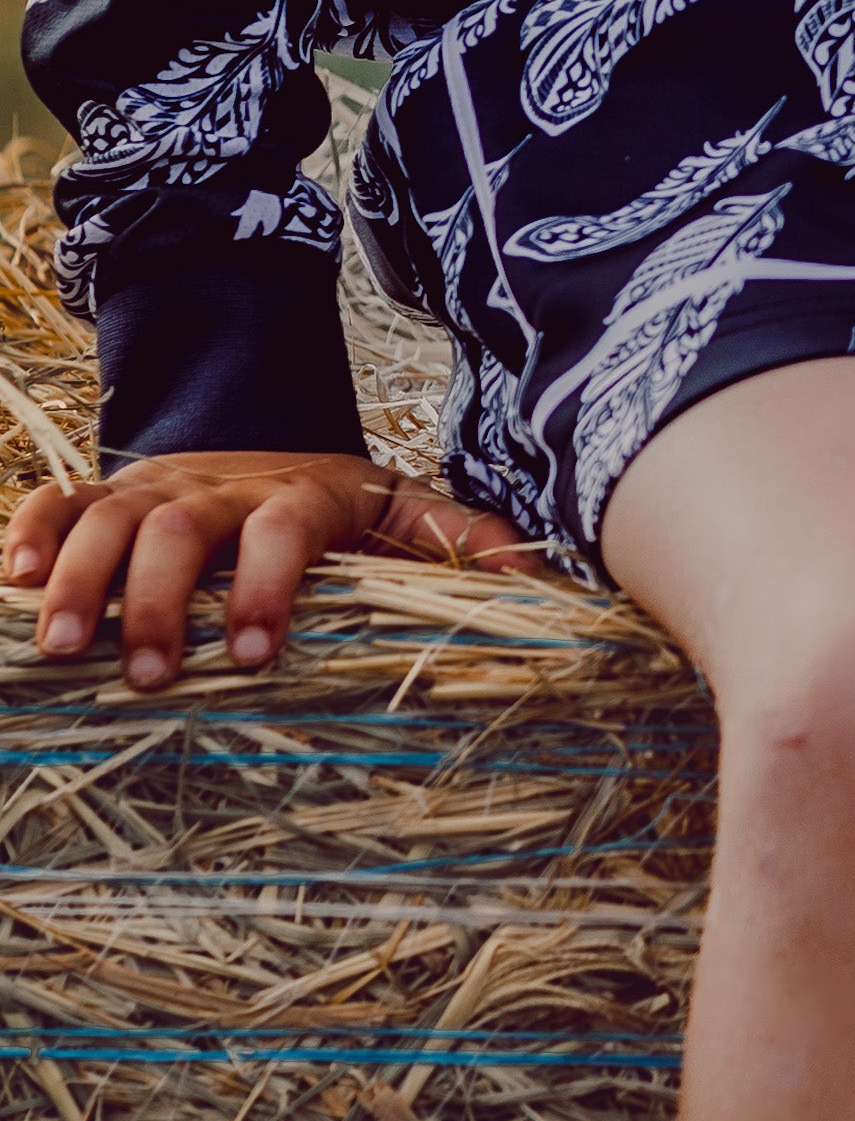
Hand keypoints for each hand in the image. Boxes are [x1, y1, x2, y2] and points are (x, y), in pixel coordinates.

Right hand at [4, 449, 533, 691]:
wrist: (264, 445)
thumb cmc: (336, 507)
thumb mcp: (405, 512)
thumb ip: (461, 540)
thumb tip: (536, 578)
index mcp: (299, 495)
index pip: (283, 531)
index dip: (268, 586)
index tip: (253, 655)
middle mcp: (219, 487)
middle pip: (181, 530)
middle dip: (159, 601)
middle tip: (146, 675)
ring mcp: (154, 487)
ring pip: (108, 519)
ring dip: (80, 580)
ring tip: (59, 651)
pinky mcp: (107, 495)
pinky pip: (59, 502)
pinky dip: (31, 532)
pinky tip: (10, 577)